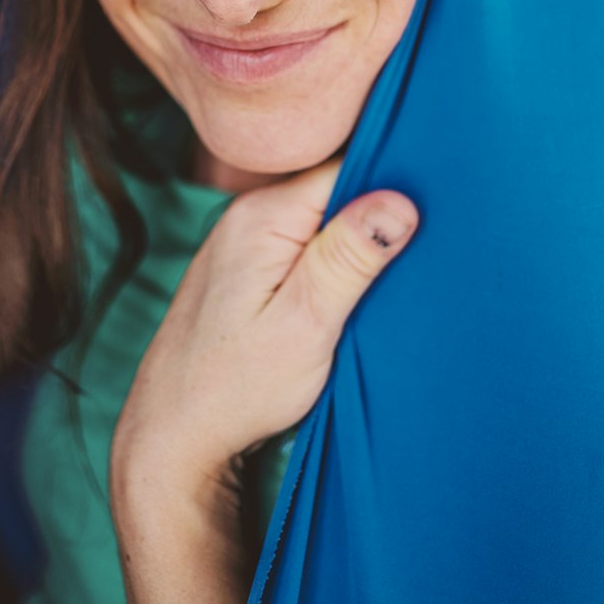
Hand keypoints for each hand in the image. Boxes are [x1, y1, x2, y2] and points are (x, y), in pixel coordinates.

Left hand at [110, 153, 418, 495]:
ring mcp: (243, 239)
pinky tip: (348, 288)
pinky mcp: (245, 266)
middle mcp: (248, 214)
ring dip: (354, 240)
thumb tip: (400, 201)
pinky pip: (302, 240)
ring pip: (320, 217)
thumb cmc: (236, 389)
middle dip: (377, 213)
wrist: (173, 436)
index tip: (431, 214)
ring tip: (387, 274)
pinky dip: (331, 258)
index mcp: (262, 216)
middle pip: (333, 188)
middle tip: (415, 254)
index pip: (346, 167)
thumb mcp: (305, 326)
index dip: (393, 183)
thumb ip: (349, 259)